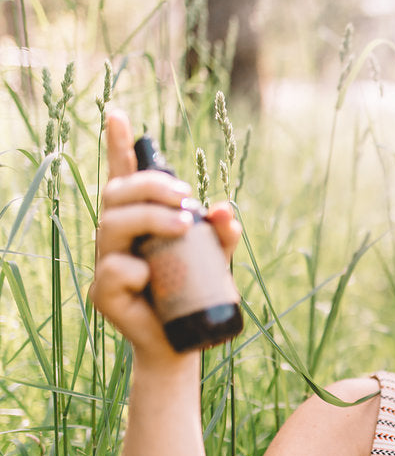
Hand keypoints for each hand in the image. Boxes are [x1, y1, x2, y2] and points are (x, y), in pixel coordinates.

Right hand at [88, 110, 241, 363]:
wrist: (184, 342)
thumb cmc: (196, 291)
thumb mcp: (217, 258)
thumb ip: (223, 233)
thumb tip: (228, 211)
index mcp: (139, 220)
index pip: (124, 176)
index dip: (118, 145)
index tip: (118, 113)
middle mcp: (117, 236)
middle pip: (117, 193)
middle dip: (152, 186)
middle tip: (189, 200)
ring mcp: (106, 263)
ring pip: (112, 224)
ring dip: (150, 219)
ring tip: (183, 226)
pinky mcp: (104, 292)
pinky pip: (114, 268)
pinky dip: (137, 268)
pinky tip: (151, 278)